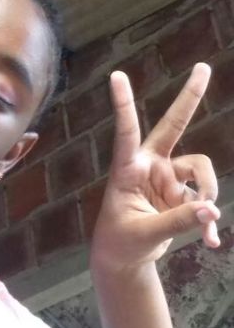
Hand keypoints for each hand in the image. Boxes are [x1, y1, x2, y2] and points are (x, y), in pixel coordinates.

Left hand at [90, 63, 219, 273]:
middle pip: (173, 126)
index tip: (116, 76)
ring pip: (201, 170)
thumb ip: (177, 221)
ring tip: (205, 224)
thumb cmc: (120, 242)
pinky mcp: (181, 195)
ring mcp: (168, 179)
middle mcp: (149, 167)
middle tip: (203, 67)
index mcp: (127, 170)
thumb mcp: (144, 234)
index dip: (123, 104)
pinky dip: (207, 221)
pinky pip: (204, 201)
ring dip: (207, 194)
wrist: (124, 260)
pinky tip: (210, 242)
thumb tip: (211, 209)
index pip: (126, 133)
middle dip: (190, 98)